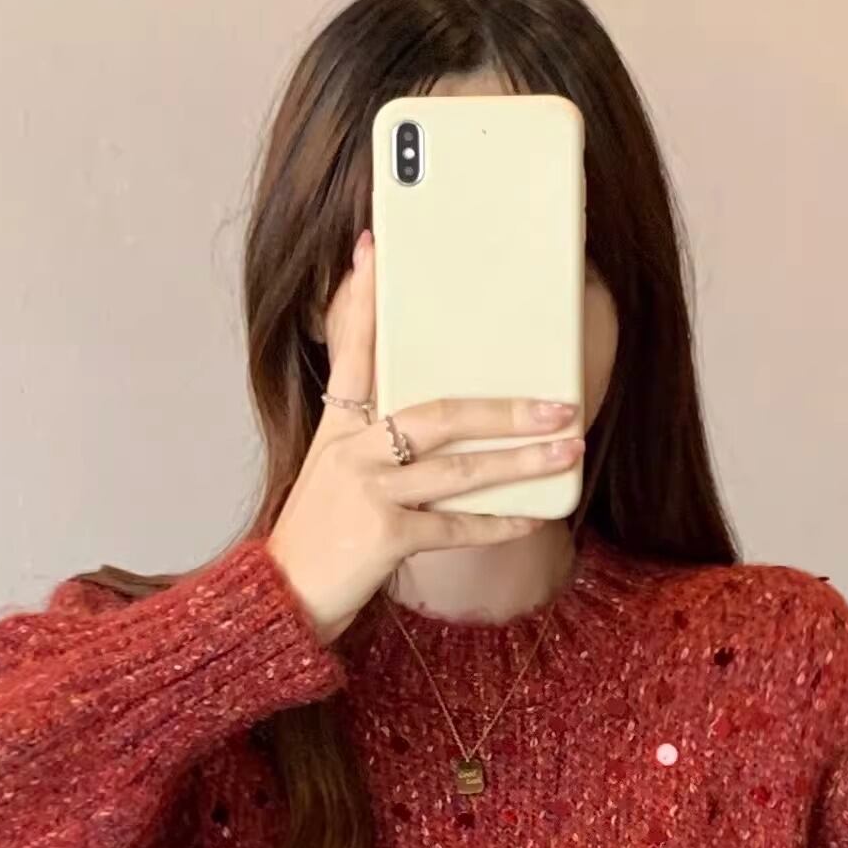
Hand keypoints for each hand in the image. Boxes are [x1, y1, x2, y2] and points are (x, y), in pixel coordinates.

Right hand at [266, 229, 584, 640]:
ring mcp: (367, 493)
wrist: (281, 598)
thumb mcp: (330, 473)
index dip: (363, 300)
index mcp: (337, 428)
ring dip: (519, 460)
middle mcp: (351, 451)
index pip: (352, 351)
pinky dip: (497, 524)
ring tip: (566, 450)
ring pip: (458, 470)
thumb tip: (436, 425)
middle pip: (437, 413)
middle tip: (556, 402)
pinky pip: (454, 527)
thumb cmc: (316, 536)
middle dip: (503, 408)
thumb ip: (370, 440)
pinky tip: (532, 517)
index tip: (373, 249)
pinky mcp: (382, 538)